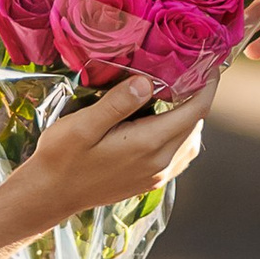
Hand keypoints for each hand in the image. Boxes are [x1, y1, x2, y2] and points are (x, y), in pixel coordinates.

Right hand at [21, 70, 215, 214]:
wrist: (49, 195)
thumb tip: (147, 82)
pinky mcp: (149, 181)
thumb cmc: (61, 157)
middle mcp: (159, 162)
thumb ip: (117, 104)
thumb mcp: (82, 125)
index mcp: (147, 144)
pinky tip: (162, 122)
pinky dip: (180, 134)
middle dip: (197, 96)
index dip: (207, 85)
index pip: (195, 111)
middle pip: (195, 124)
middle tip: (188, 69)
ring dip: (189, 116)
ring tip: (176, 92)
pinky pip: (178, 154)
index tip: (209, 63)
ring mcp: (156, 175)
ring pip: (190, 140)